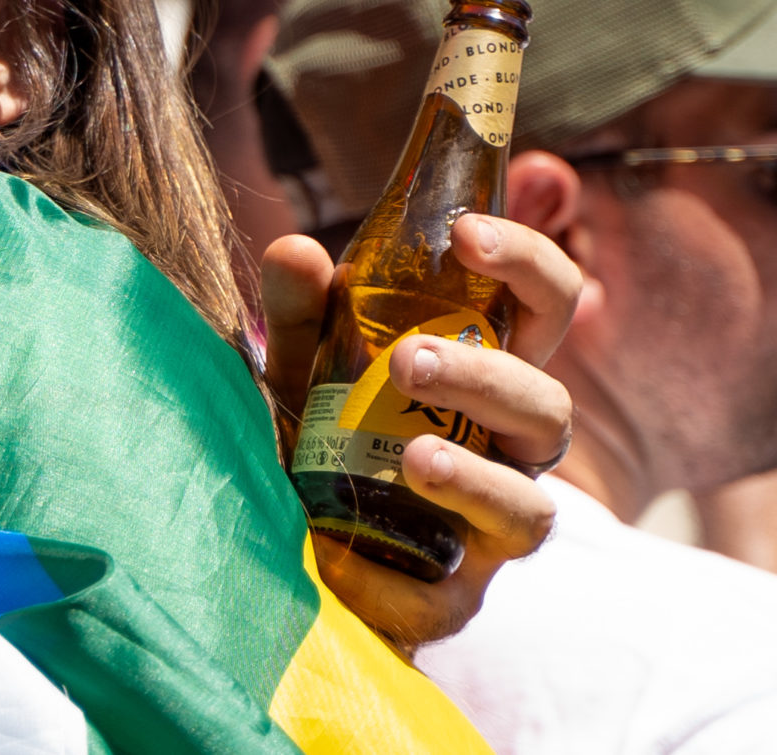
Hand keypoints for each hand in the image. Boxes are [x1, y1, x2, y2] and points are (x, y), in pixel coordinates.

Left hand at [264, 217, 579, 650]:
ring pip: (529, 506)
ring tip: (415, 454)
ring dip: (476, 476)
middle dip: (487, 378)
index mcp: (487, 374)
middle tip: (408, 360)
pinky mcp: (452, 597)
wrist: (284, 541)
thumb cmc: (321, 433)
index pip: (544, 308)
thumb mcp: (302, 364)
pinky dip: (401, 576)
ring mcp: (489, 528)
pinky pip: (451, 597)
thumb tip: (297, 251)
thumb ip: (300, 312)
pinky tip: (344, 548)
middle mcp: (506, 449)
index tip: (468, 234)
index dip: (528, 264)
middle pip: (547, 408)